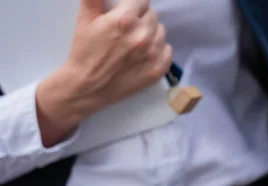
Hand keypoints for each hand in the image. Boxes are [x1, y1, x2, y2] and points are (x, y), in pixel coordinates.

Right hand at [36, 0, 171, 146]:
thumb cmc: (84, 52)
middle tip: (128, 28)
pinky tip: (145, 52)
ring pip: (160, 31)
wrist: (86, 87)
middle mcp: (142, 35)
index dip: (134, 5)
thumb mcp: (85, 20)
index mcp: (125, 20)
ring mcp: (152, 53)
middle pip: (152, 15)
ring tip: (135, 40)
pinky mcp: (158, 69)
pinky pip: (167, 49)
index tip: (128, 11)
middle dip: (141, 18)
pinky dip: (159, 49)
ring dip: (151, 32)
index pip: (142, 1)